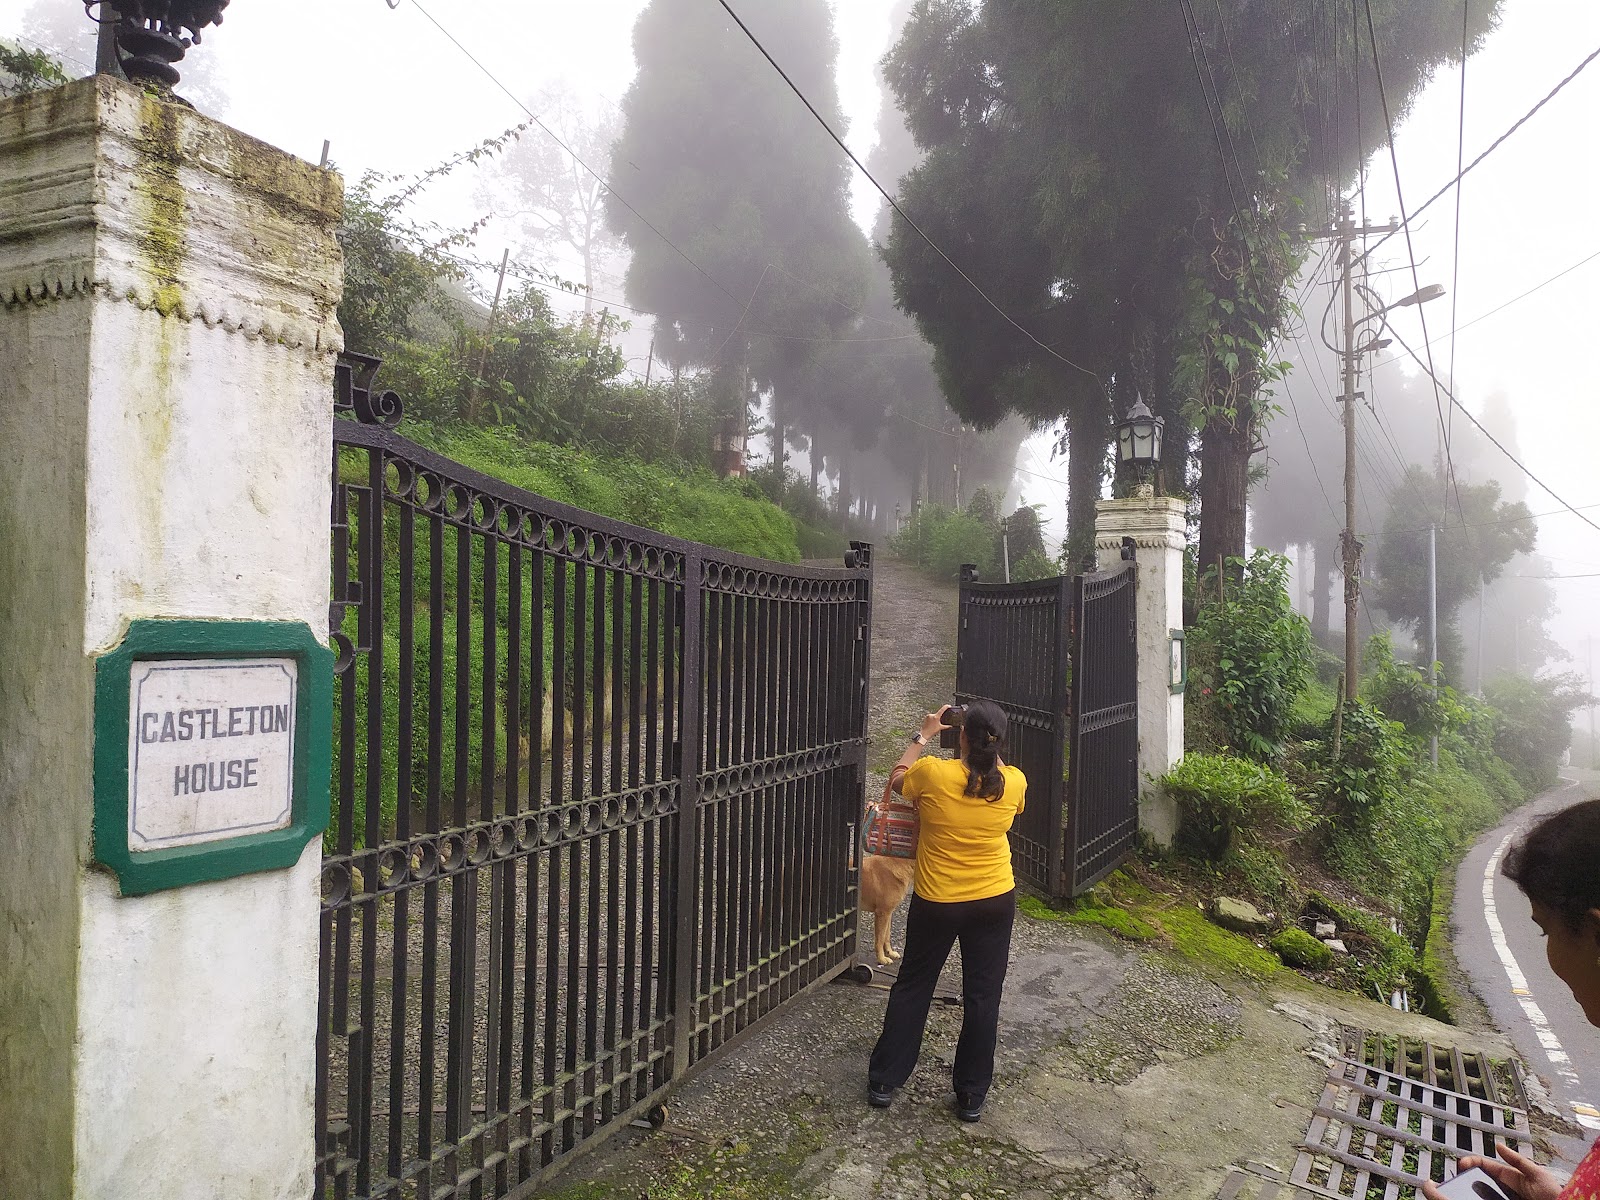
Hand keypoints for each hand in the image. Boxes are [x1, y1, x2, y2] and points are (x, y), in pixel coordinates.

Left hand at [918, 707, 947, 742]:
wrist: (924, 734)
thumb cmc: (931, 731)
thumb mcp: (940, 728)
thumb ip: (946, 726)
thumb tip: (950, 726)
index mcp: (936, 717)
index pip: (942, 710)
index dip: (946, 707)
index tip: (949, 706)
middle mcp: (932, 715)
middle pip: (938, 714)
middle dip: (939, 718)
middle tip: (938, 723)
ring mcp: (928, 716)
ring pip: (934, 716)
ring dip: (935, 719)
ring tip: (934, 725)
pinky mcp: (926, 717)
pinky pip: (930, 717)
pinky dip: (932, 720)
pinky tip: (931, 724)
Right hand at [1420, 1143, 1564, 1199]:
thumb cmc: (1554, 1195)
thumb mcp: (1537, 1174)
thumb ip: (1518, 1160)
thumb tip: (1499, 1145)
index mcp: (1511, 1177)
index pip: (1485, 1166)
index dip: (1471, 1163)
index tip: (1462, 1164)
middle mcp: (1505, 1189)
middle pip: (1478, 1180)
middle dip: (1464, 1176)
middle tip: (1455, 1177)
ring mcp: (1503, 1198)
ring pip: (1479, 1193)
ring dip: (1467, 1190)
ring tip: (1457, 1188)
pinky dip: (1476, 1198)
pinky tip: (1470, 1197)